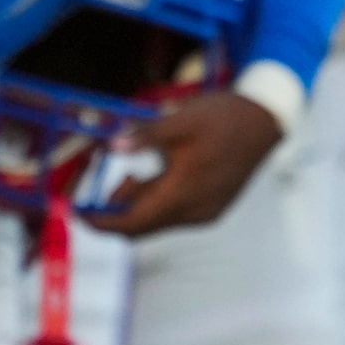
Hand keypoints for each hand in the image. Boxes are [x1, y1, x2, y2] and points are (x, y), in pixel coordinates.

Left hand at [80, 92, 282, 236]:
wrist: (265, 119)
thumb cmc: (223, 118)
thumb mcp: (178, 121)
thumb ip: (143, 137)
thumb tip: (112, 145)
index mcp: (183, 194)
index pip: (133, 223)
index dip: (102, 222)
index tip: (79, 213)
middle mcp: (195, 212)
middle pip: (144, 226)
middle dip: (116, 212)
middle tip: (96, 191)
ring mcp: (206, 211)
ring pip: (160, 219)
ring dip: (138, 203)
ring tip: (130, 174)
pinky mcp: (213, 205)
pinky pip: (176, 213)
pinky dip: (157, 200)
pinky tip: (155, 175)